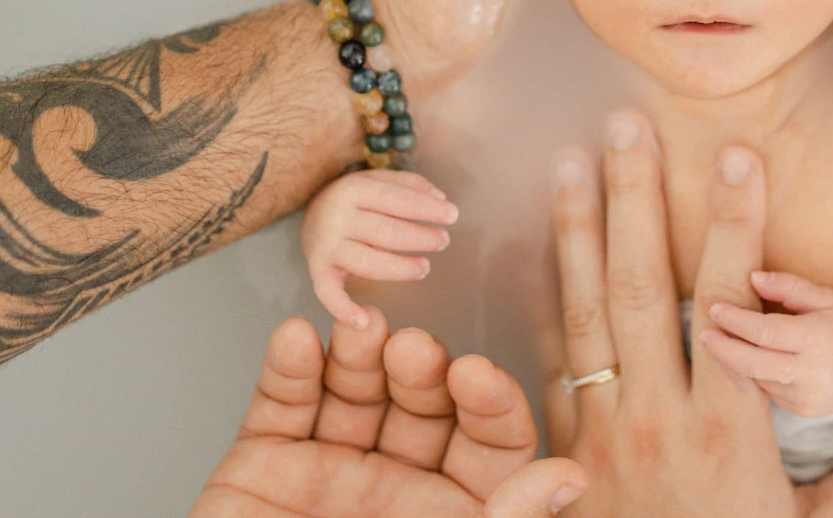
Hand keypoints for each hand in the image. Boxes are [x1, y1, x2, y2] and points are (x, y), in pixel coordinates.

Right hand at [191, 308, 584, 517]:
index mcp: (449, 515)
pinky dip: (289, 368)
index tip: (476, 373)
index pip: (490, 442)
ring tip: (360, 334)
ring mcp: (328, 472)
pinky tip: (298, 339)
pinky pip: (282, 405)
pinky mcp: (263, 466)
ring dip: (358, 355)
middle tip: (413, 350)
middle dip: (421, 369)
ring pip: (356, 391)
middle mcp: (395, 488)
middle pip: (423, 405)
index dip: (490, 402)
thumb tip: (569, 478)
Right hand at [301, 170, 459, 328]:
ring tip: (425, 268)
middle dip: (420, 238)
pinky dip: (342, 309)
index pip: (394, 198)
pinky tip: (364, 322)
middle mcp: (337, 218)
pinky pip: (327, 293)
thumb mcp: (379, 180)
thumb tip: (441, 200)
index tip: (452, 215)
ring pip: (366, 262)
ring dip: (401, 269)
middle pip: (384, 232)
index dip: (425, 208)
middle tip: (443, 241)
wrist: (311, 213)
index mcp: (354, 189)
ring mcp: (327, 246)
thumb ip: (410, 185)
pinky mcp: (318, 271)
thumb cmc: (357, 200)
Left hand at [545, 112, 832, 516]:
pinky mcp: (560, 456)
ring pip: (582, 315)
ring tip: (568, 161)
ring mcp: (598, 434)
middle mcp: (655, 419)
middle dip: (634, 200)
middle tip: (626, 126)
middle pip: (638, 289)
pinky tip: (534, 252)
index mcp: (726, 431)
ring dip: (575, 233)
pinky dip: (539, 304)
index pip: (727, 304)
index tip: (739, 158)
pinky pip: (548, 364)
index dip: (734, 227)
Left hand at [702, 272, 832, 418]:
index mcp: (818, 339)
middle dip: (724, 348)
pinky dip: (758, 374)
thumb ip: (788, 286)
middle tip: (703, 334)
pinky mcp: (803, 411)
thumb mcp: (823, 296)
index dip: (736, 321)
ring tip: (724, 341)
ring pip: (759, 379)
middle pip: (754, 363)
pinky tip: (755, 359)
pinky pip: (769, 391)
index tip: (714, 309)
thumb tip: (752, 278)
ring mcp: (808, 397)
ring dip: (738, 361)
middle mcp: (812, 373)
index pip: (766, 332)